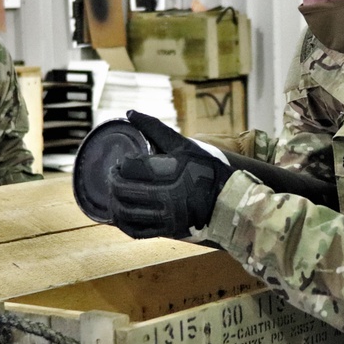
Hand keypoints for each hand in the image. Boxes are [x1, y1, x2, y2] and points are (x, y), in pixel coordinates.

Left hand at [107, 111, 232, 238]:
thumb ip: (156, 129)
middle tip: (114, 175)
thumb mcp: (184, 145)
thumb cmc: (206, 169)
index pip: (132, 168)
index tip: (123, 162)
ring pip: (126, 212)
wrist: (230, 199)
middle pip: (124, 190)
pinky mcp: (168, 231)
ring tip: (114, 193)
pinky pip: (136, 231)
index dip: (122, 164)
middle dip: (113, 181)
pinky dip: (123, 223)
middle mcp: (169, 196)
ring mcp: (168, 217)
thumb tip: (130, 112)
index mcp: (172, 172)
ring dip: (113, 201)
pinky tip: (120, 214)